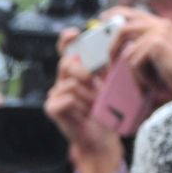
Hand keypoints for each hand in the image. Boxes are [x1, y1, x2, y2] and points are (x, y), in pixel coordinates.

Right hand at [44, 44, 122, 172]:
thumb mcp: (111, 85)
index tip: (74, 34)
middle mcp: (63, 80)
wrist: (101, 138)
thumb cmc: (106, 112)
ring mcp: (55, 94)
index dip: (67, 40)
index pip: (67, 50)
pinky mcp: (52, 107)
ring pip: (69, 82)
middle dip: (84, 71)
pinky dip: (79, 105)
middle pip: (67, 63)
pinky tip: (85, 113)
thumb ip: (108, 68)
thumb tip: (119, 47)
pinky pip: (66, 97)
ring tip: (94, 105)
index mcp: (76, 72)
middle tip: (95, 82)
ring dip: (87, 94)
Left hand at [109, 6, 171, 95]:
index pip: (134, 13)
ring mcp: (159, 32)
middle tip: (108, 63)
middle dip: (111, 47)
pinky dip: (139, 76)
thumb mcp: (160, 55)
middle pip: (123, 28)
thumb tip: (119, 50)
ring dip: (130, 70)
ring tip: (139, 81)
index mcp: (163, 25)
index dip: (116, 13)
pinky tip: (151, 81)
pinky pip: (133, 62)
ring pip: (128, 51)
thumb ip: (143, 46)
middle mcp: (161, 24)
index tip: (103, 18)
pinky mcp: (157, 44)